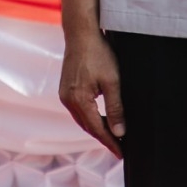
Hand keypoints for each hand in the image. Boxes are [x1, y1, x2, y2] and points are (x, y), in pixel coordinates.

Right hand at [58, 26, 124, 158]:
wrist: (81, 33)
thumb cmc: (98, 54)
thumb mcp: (112, 82)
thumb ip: (115, 108)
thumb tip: (119, 132)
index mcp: (78, 99)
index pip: (96, 129)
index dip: (110, 142)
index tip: (121, 153)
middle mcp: (67, 100)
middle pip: (87, 127)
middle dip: (104, 138)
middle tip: (119, 148)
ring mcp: (64, 94)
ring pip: (82, 120)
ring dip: (96, 129)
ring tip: (112, 137)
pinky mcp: (65, 89)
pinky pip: (78, 110)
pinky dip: (90, 118)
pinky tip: (100, 120)